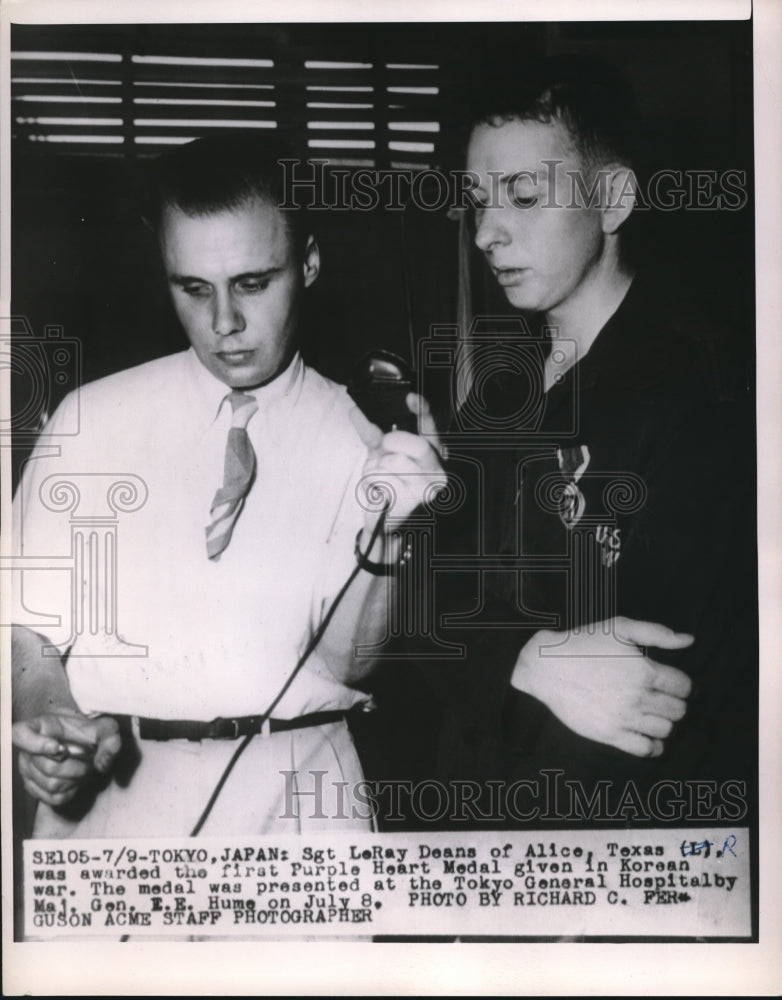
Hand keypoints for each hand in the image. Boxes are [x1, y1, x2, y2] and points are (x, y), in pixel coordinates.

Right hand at [13, 708, 120, 808]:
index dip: (36, 744)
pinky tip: (77, 781)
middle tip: (90, 761)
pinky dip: (71, 792)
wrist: (81, 743)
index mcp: (39, 727)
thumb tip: (102, 762)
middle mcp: (27, 750)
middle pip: (48, 767)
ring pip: (51, 784)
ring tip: (84, 769)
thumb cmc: (87, 732)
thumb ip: (110, 736)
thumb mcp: (103, 726)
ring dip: (76, 780)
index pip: (21, 734)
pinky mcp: (33, 787)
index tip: (59, 748)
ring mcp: (27, 770)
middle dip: (76, 767)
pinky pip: (52, 798)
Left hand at [351, 392, 446, 531]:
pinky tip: (380, 492)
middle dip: (392, 445)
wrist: (383, 521)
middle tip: (385, 452)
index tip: (411, 397)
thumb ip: (372, 432)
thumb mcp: (379, 454)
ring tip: (382, 481)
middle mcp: (436, 469)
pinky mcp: (412, 501)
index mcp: (431, 452)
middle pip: (415, 444)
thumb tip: (357, 410)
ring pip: (394, 462)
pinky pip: (383, 480)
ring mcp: (426, 487)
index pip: (430, 426)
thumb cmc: (387, 484)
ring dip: (377, 469)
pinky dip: (372, 483)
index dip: (423, 411)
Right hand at [511, 616, 693, 756]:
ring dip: (664, 722)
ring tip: (651, 713)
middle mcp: (637, 697)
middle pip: (678, 710)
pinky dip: (653, 745)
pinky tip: (646, 734)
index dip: (682, 684)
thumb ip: (657, 633)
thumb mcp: (620, 628)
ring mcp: (623, 718)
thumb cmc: (584, 643)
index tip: (672, 683)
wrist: (547, 666)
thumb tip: (689, 640)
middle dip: (674, 703)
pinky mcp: (609, 734)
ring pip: (666, 730)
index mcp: (644, 670)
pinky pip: (645, 749)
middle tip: (661, 697)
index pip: (684, 687)